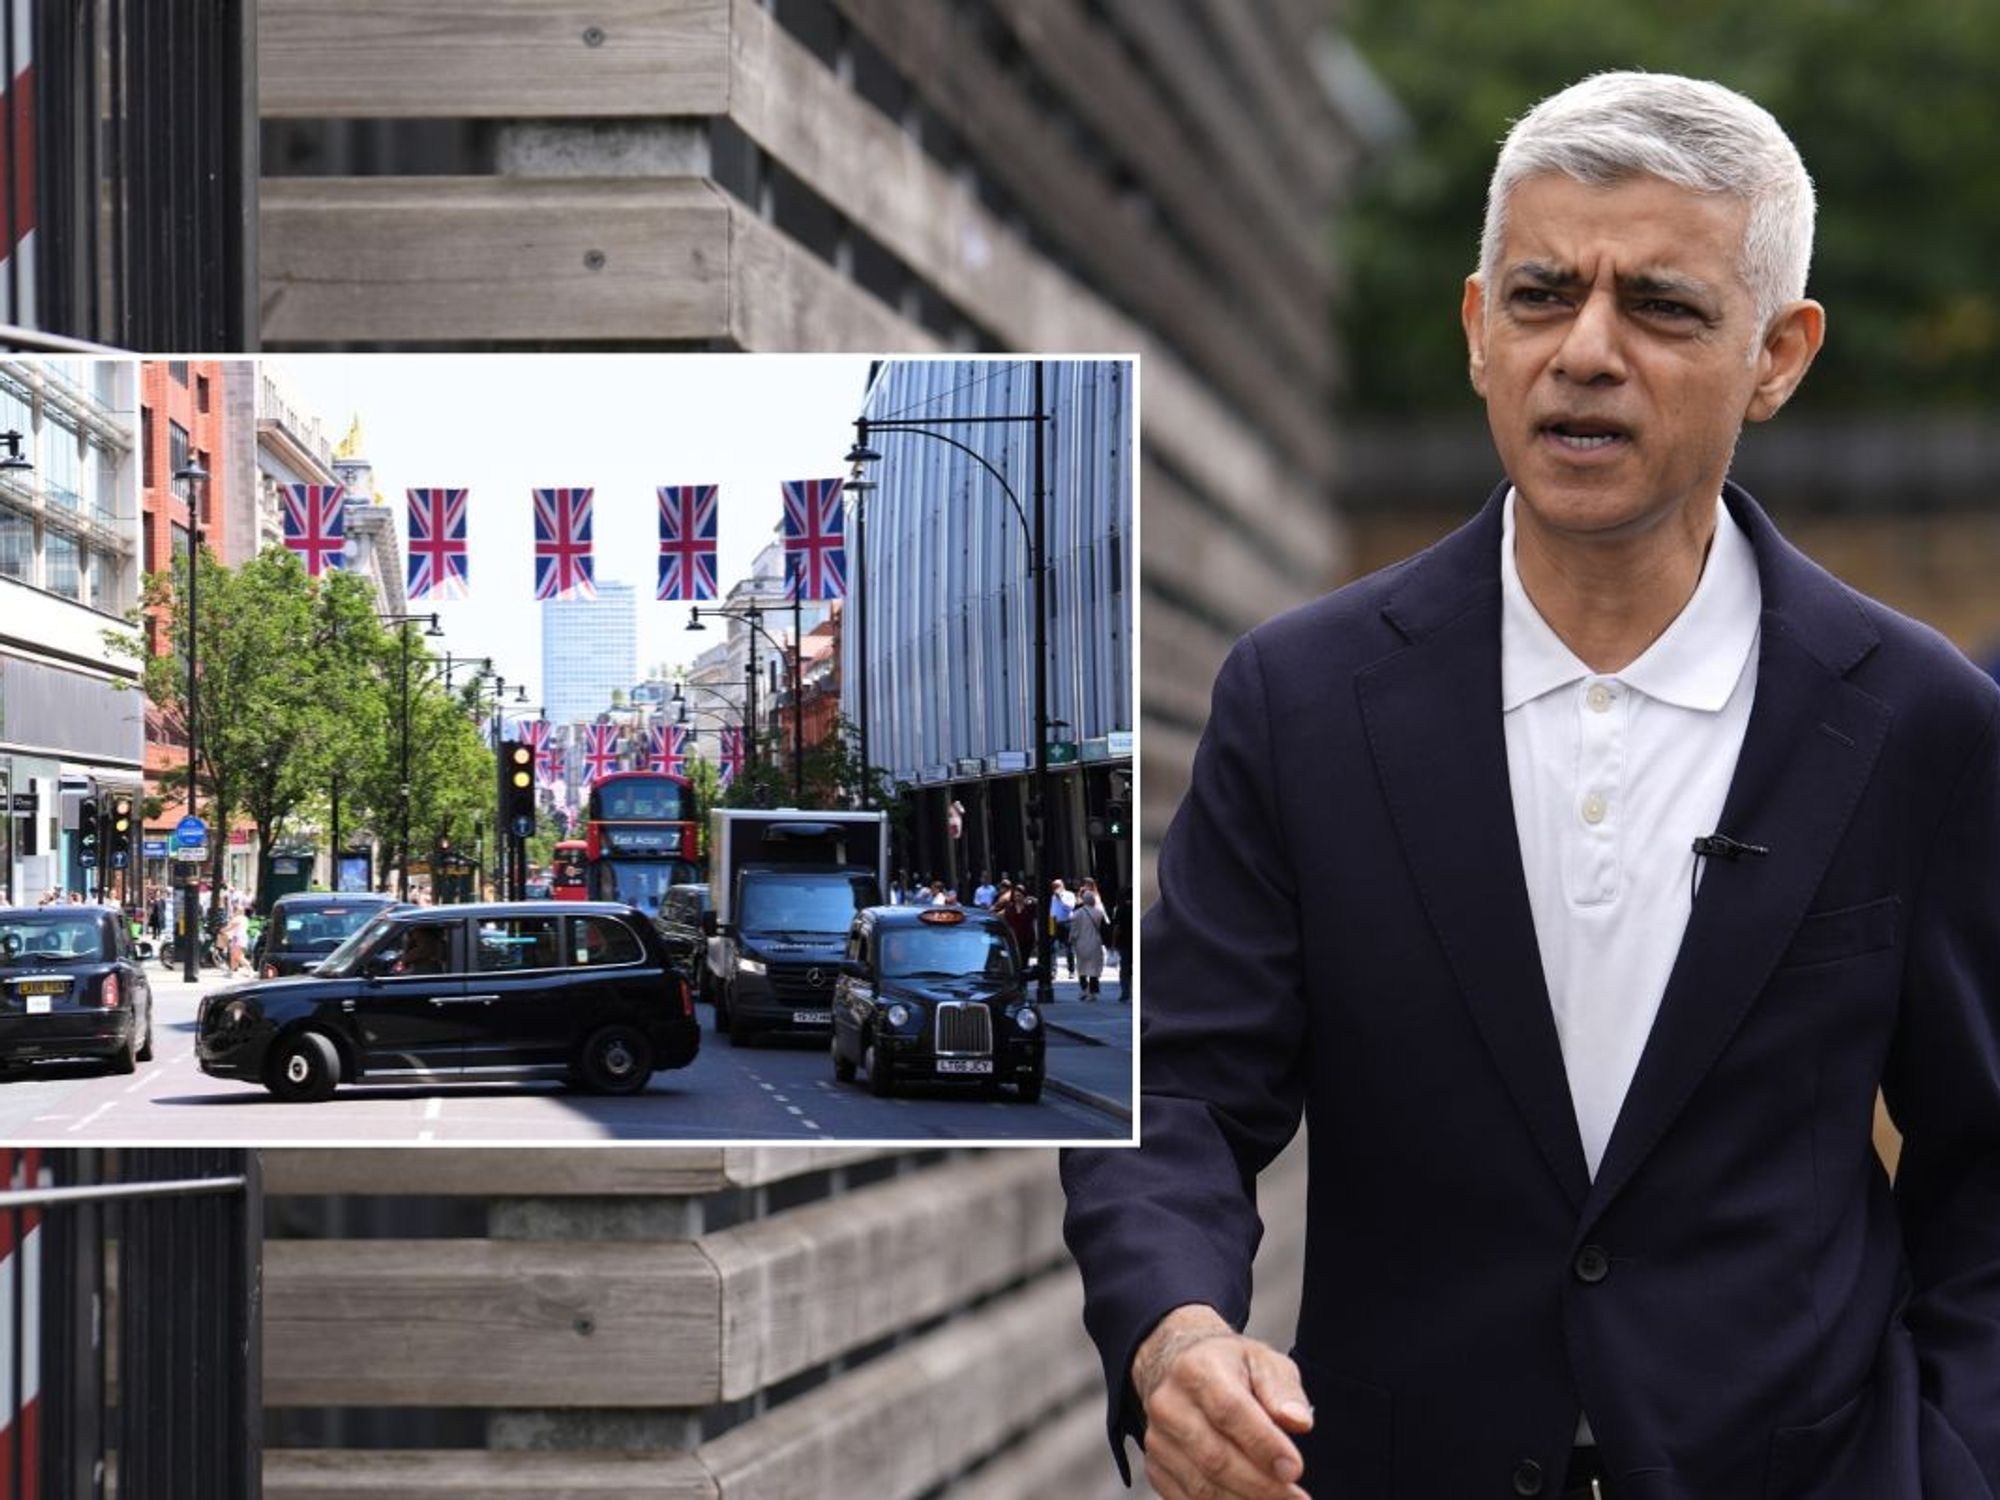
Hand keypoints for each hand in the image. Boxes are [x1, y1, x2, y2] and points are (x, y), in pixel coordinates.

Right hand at [1132, 1305, 1314, 1499]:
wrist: (1179, 1368)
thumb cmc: (1227, 1366)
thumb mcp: (1263, 1361)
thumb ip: (1283, 1391)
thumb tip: (1298, 1421)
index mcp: (1197, 1369)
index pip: (1230, 1411)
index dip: (1263, 1444)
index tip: (1294, 1469)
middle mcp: (1169, 1403)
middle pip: (1214, 1456)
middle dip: (1261, 1485)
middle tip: (1296, 1497)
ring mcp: (1157, 1438)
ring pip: (1201, 1486)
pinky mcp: (1156, 1465)